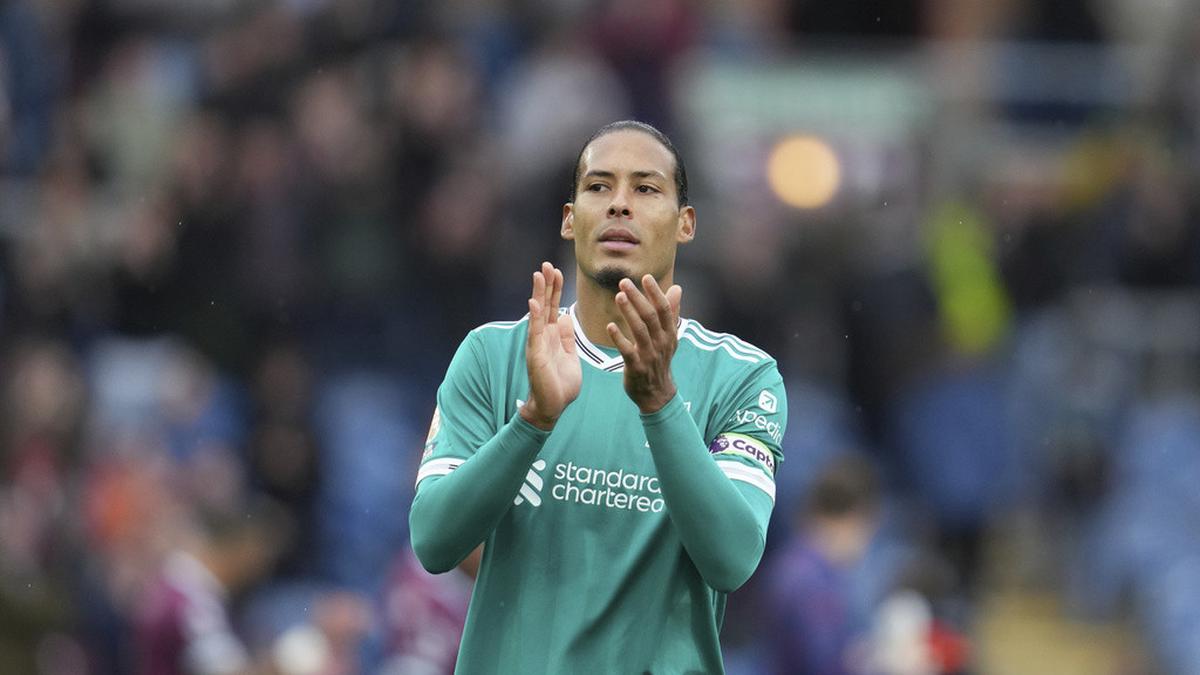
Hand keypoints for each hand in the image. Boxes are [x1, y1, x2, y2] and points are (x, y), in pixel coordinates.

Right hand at [519, 262, 580, 429]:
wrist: (553, 407)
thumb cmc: (561, 384)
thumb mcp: (570, 356)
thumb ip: (567, 338)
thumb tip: (565, 319)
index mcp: (553, 336)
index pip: (553, 307)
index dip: (555, 289)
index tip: (557, 271)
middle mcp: (543, 336)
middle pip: (545, 305)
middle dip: (547, 284)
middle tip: (547, 264)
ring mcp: (538, 344)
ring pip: (538, 313)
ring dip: (539, 294)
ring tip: (539, 274)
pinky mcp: (535, 354)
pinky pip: (535, 333)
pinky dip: (534, 317)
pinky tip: (534, 302)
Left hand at [607, 275, 682, 413]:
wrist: (657, 394)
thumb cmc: (660, 360)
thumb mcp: (669, 337)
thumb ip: (671, 312)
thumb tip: (678, 288)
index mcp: (670, 333)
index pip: (664, 309)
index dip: (655, 293)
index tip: (645, 277)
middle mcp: (661, 343)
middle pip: (650, 316)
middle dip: (638, 297)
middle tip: (623, 281)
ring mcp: (649, 356)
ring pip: (640, 330)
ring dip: (629, 312)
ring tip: (619, 296)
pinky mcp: (636, 367)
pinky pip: (627, 351)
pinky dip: (619, 338)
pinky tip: (610, 326)